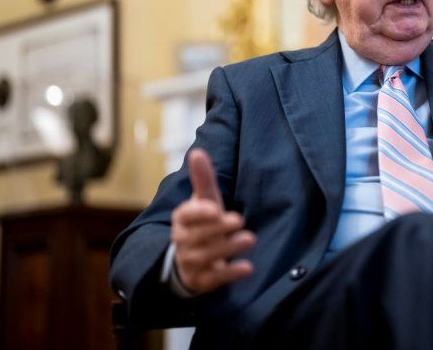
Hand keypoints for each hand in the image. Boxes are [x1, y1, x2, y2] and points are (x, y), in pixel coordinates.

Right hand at [171, 148, 255, 293]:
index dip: (199, 213)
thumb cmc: (203, 223)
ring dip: (228, 248)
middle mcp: (182, 241)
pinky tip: (248, 268)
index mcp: (182, 219)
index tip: (215, 208)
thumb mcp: (205, 200)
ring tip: (250, 239)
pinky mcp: (200, 281)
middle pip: (197, 236)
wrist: (190, 260)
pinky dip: (229, 274)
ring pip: (205, 257)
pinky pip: (212, 280)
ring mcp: (189, 262)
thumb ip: (203, 179)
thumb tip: (198, 152)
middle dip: (218, 228)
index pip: (186, 215)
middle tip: (240, 219)